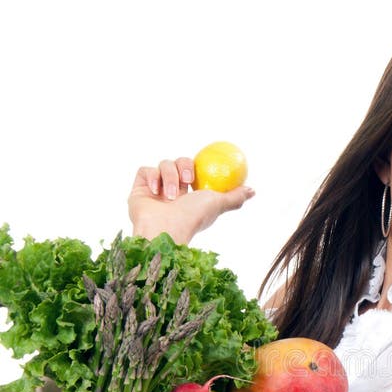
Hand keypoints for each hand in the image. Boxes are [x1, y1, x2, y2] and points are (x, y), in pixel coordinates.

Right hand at [128, 156, 253, 244]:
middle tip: (189, 181)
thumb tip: (252, 190)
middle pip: (178, 162)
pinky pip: (145, 170)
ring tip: (172, 197)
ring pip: (163, 164)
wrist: (165, 229)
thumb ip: (234, 197)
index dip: (197, 166)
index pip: (194, 170)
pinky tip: (157, 192)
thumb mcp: (218, 204)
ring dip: (171, 177)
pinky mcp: (139, 190)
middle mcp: (172, 192)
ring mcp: (155, 191)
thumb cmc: (192, 219)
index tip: (204, 169)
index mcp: (190, 195)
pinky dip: (153, 177)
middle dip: (185, 167)